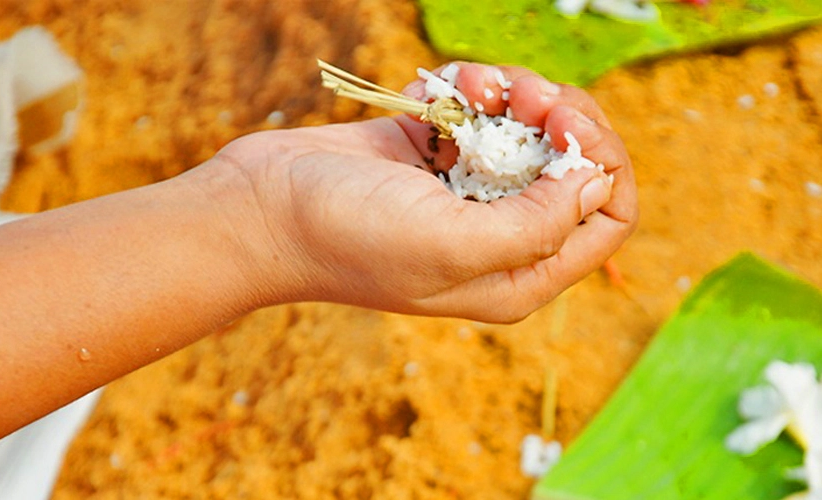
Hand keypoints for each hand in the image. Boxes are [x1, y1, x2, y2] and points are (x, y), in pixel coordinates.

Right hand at [211, 62, 637, 321]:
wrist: (263, 211)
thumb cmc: (352, 239)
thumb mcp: (455, 245)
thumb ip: (540, 224)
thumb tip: (596, 182)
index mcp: (517, 274)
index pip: (607, 219)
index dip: (604, 165)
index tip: (565, 129)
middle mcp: (499, 235)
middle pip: (574, 165)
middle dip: (562, 119)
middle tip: (528, 97)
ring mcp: (466, 191)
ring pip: (530, 129)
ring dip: (515, 94)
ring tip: (479, 87)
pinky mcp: (434, 153)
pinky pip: (480, 111)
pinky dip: (470, 89)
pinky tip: (441, 91)